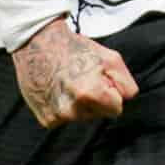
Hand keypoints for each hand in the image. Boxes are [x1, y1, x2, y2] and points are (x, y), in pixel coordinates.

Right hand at [11, 19, 137, 128]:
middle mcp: (73, 110)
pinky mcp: (47, 120)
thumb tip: (125, 101)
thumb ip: (126, 84)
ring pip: (83, 117)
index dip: (111, 93)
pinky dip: (66, 107)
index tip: (101, 79)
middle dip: (97, 100)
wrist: (38, 45)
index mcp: (91, 94)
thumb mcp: (111, 59)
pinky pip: (67, 119)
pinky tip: (59, 90)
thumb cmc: (77, 49)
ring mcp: (58, 117)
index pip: (116, 109)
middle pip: (99, 114)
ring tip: (70, 83)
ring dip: (81, 104)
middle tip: (83, 79)